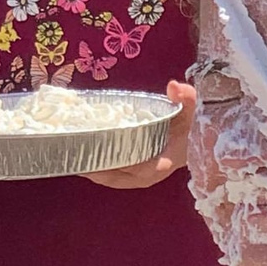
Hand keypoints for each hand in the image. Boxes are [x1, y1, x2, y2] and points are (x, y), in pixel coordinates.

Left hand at [81, 81, 195, 188]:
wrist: (192, 142)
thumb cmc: (189, 127)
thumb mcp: (191, 109)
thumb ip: (186, 97)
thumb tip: (173, 86)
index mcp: (168, 159)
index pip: (153, 167)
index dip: (135, 166)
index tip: (113, 159)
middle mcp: (153, 173)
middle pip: (124, 177)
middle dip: (101, 170)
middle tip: (80, 158)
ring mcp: (142, 177)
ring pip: (115, 179)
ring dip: (95, 171)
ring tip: (73, 159)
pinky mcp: (134, 176)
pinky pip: (114, 177)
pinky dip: (98, 171)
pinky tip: (82, 160)